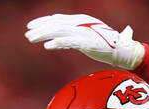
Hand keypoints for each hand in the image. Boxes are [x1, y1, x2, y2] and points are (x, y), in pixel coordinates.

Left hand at [25, 13, 144, 69]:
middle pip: (55, 24)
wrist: (122, 50)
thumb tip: (55, 38)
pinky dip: (58, 43)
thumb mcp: (84, 36)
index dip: (42, 22)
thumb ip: (70, 35)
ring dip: (43, 34)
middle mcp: (80, 23)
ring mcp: (83, 32)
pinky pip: (70, 42)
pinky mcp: (87, 42)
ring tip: (31, 38)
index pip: (57, 19)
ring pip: (59, 31)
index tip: (30, 26)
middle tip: (26, 33)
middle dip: (39, 28)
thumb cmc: (104, 44)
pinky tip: (47, 46)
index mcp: (79, 20)